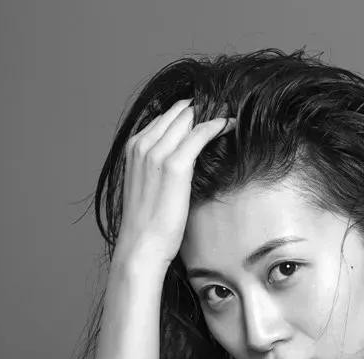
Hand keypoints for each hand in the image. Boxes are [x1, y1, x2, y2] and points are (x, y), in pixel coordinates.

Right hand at [115, 99, 235, 269]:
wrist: (141, 245)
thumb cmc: (147, 224)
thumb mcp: (148, 187)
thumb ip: (158, 168)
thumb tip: (181, 162)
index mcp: (133, 148)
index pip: (164, 118)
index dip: (187, 113)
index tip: (207, 113)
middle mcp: (142, 145)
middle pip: (176, 112)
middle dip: (200, 108)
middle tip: (223, 109)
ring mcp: (157, 153)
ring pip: (188, 118)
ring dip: (211, 113)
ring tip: (229, 114)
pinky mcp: (175, 165)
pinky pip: (199, 133)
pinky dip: (216, 125)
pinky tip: (229, 123)